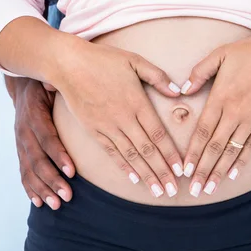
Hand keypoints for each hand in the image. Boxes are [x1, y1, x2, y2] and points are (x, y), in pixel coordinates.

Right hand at [6, 76, 75, 209]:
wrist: (22, 86)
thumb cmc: (45, 84)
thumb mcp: (50, 80)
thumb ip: (57, 85)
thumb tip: (60, 84)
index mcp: (33, 113)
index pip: (46, 137)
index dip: (58, 155)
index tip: (72, 171)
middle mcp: (23, 130)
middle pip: (37, 159)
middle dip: (52, 179)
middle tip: (68, 196)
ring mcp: (20, 142)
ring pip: (30, 169)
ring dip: (43, 188)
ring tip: (56, 204)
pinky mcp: (20, 150)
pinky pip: (23, 172)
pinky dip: (30, 188)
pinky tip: (39, 202)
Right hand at [51, 36, 183, 197]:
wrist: (68, 64)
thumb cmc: (103, 59)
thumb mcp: (134, 61)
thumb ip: (158, 76)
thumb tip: (179, 91)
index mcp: (137, 102)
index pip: (158, 134)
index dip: (171, 154)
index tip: (182, 169)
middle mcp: (123, 118)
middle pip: (147, 150)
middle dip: (162, 172)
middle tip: (174, 190)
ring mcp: (107, 126)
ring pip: (130, 155)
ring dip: (146, 175)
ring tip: (158, 191)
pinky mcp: (93, 130)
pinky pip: (111, 152)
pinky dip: (124, 167)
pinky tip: (134, 179)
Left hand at [179, 34, 250, 196]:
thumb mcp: (220, 54)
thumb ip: (200, 72)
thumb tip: (183, 89)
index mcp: (220, 98)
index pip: (202, 132)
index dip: (192, 153)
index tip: (184, 170)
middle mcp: (234, 113)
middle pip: (214, 148)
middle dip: (202, 171)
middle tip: (192, 190)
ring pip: (232, 152)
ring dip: (219, 172)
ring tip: (209, 189)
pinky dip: (241, 162)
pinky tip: (233, 175)